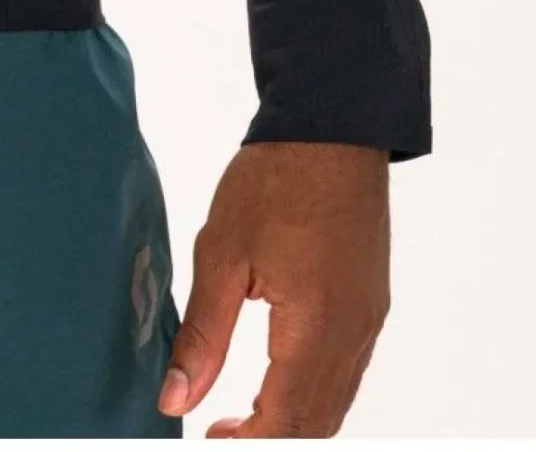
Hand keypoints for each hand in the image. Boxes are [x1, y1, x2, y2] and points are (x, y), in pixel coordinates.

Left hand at [157, 139, 390, 436]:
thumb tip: (177, 398)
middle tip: (219, 432)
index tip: (209, 440)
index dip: (248, 444)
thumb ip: (203, 334)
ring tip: (241, 414)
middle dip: (270, 438)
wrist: (331, 128)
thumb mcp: (221, 255)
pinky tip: (277, 375)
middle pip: (316, 423)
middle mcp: (352, 335)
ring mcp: (368, 320)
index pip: (286, 423)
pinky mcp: (371, 303)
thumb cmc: (274, 182)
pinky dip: (314, 390)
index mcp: (314, 328)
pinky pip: (348, 370)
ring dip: (293, 419)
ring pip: (336, 401)